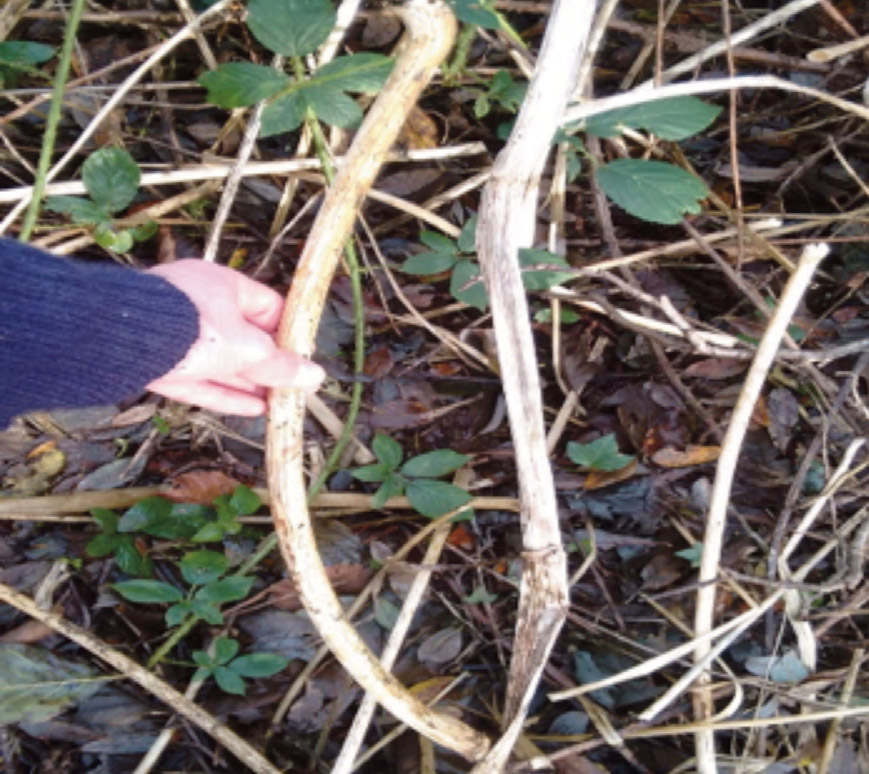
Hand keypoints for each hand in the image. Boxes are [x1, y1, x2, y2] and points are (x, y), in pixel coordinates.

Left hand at [145, 260, 323, 415]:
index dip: (287, 332)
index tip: (303, 356)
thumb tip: (314, 377)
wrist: (125, 342)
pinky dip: (226, 394)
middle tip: (292, 387)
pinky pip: (201, 380)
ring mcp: (178, 336)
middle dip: (268, 365)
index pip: (266, 305)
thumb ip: (280, 365)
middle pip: (244, 338)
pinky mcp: (162, 364)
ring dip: (249, 384)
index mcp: (223, 285)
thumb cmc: (196, 330)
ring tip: (276, 403)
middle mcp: (200, 306)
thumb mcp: (249, 350)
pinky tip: (252, 410)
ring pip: (222, 362)